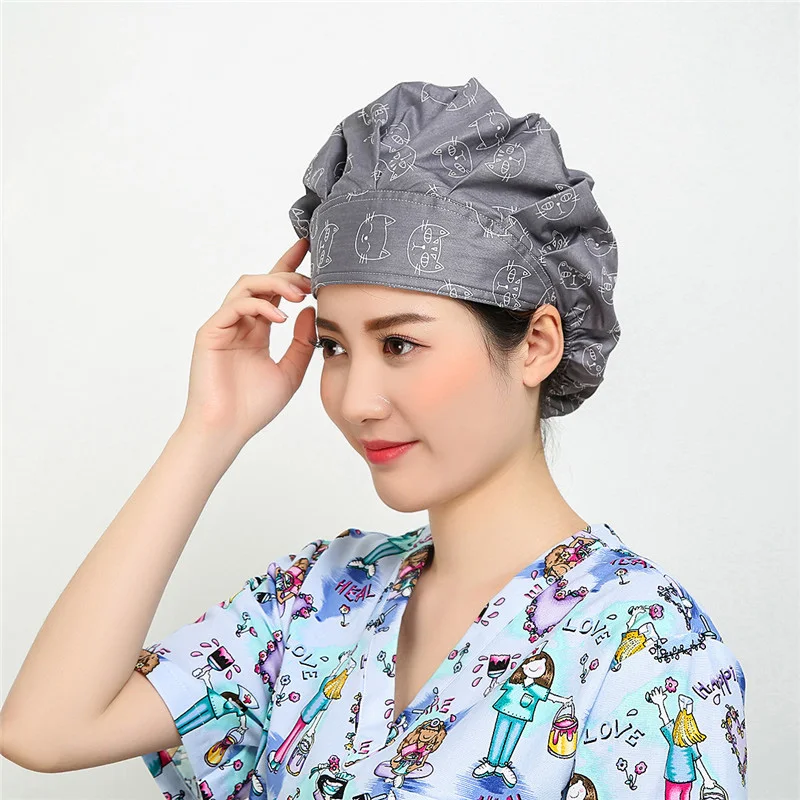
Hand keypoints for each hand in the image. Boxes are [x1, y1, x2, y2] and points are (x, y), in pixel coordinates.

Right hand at [180, 238, 315, 443]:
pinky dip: (259, 306)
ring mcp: (223, 326)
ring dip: (275, 284)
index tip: (309, 248)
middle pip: (262, 282)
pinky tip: (281, 319)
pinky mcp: (210, 332)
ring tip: (299, 293)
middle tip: (312, 279)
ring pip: (247, 286)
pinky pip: (236, 306)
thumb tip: (313, 311)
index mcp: (257, 331)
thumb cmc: (254, 407)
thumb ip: (303, 343)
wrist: (227, 430)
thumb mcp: (291, 372)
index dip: (290, 267)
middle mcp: (240, 324)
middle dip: (288, 274)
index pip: (274, 292)